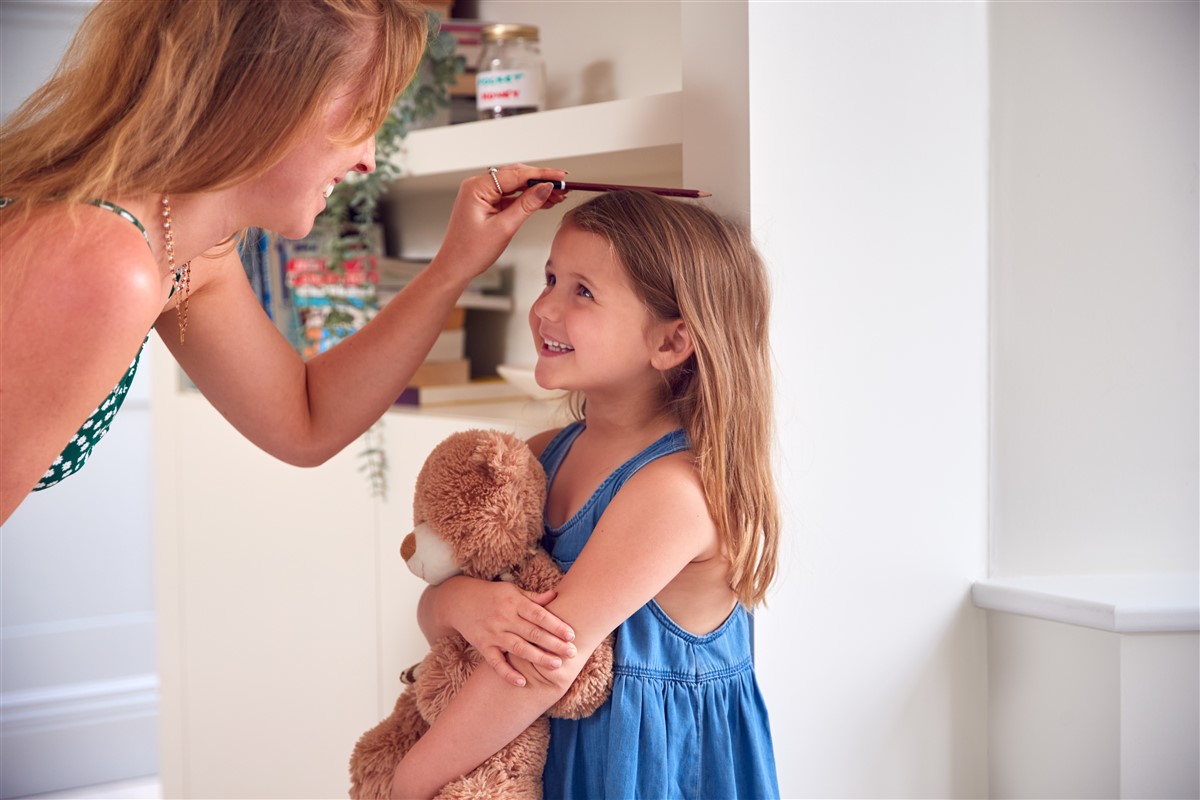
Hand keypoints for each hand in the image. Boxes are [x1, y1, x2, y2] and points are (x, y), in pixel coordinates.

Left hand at [431, 163, 567, 284]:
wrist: (455, 267)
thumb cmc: (471, 251)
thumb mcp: (504, 228)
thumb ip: (526, 205)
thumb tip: (545, 189)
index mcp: (477, 188)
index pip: (516, 174)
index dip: (541, 175)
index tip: (560, 176)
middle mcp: (477, 186)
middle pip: (515, 176)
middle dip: (540, 181)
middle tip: (563, 186)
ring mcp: (481, 194)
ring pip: (514, 185)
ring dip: (535, 190)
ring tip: (557, 195)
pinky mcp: (485, 203)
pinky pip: (509, 196)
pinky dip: (526, 199)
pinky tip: (542, 201)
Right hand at [442, 578, 576, 686]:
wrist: (458, 601)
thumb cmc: (492, 595)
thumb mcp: (512, 591)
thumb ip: (533, 597)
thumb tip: (556, 595)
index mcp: (514, 602)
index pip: (539, 615)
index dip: (556, 625)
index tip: (571, 635)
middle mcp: (504, 618)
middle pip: (532, 633)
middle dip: (553, 644)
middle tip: (572, 653)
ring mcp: (493, 634)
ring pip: (518, 648)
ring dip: (538, 658)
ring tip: (556, 665)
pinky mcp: (483, 646)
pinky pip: (495, 663)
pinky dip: (508, 673)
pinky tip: (522, 682)